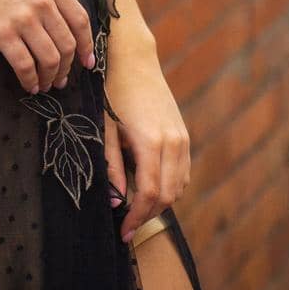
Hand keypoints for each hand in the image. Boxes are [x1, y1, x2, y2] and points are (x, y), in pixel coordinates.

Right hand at [0, 0, 95, 93]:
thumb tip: (56, 22)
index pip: (80, 21)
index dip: (87, 46)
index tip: (87, 63)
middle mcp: (42, 1)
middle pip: (67, 45)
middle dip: (67, 68)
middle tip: (61, 79)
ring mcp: (23, 17)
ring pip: (49, 59)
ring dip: (49, 77)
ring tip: (44, 84)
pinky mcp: (1, 32)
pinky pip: (24, 65)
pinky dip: (29, 80)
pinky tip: (27, 84)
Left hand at [103, 48, 191, 242]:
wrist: (132, 57)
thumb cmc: (111, 89)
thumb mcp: (104, 127)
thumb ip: (112, 165)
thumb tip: (117, 200)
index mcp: (151, 141)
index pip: (150, 194)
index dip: (136, 217)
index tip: (123, 232)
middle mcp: (173, 142)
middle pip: (168, 195)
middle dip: (148, 214)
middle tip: (127, 225)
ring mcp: (182, 138)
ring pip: (179, 186)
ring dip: (161, 202)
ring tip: (136, 208)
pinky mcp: (184, 134)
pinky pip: (183, 171)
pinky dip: (170, 185)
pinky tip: (149, 185)